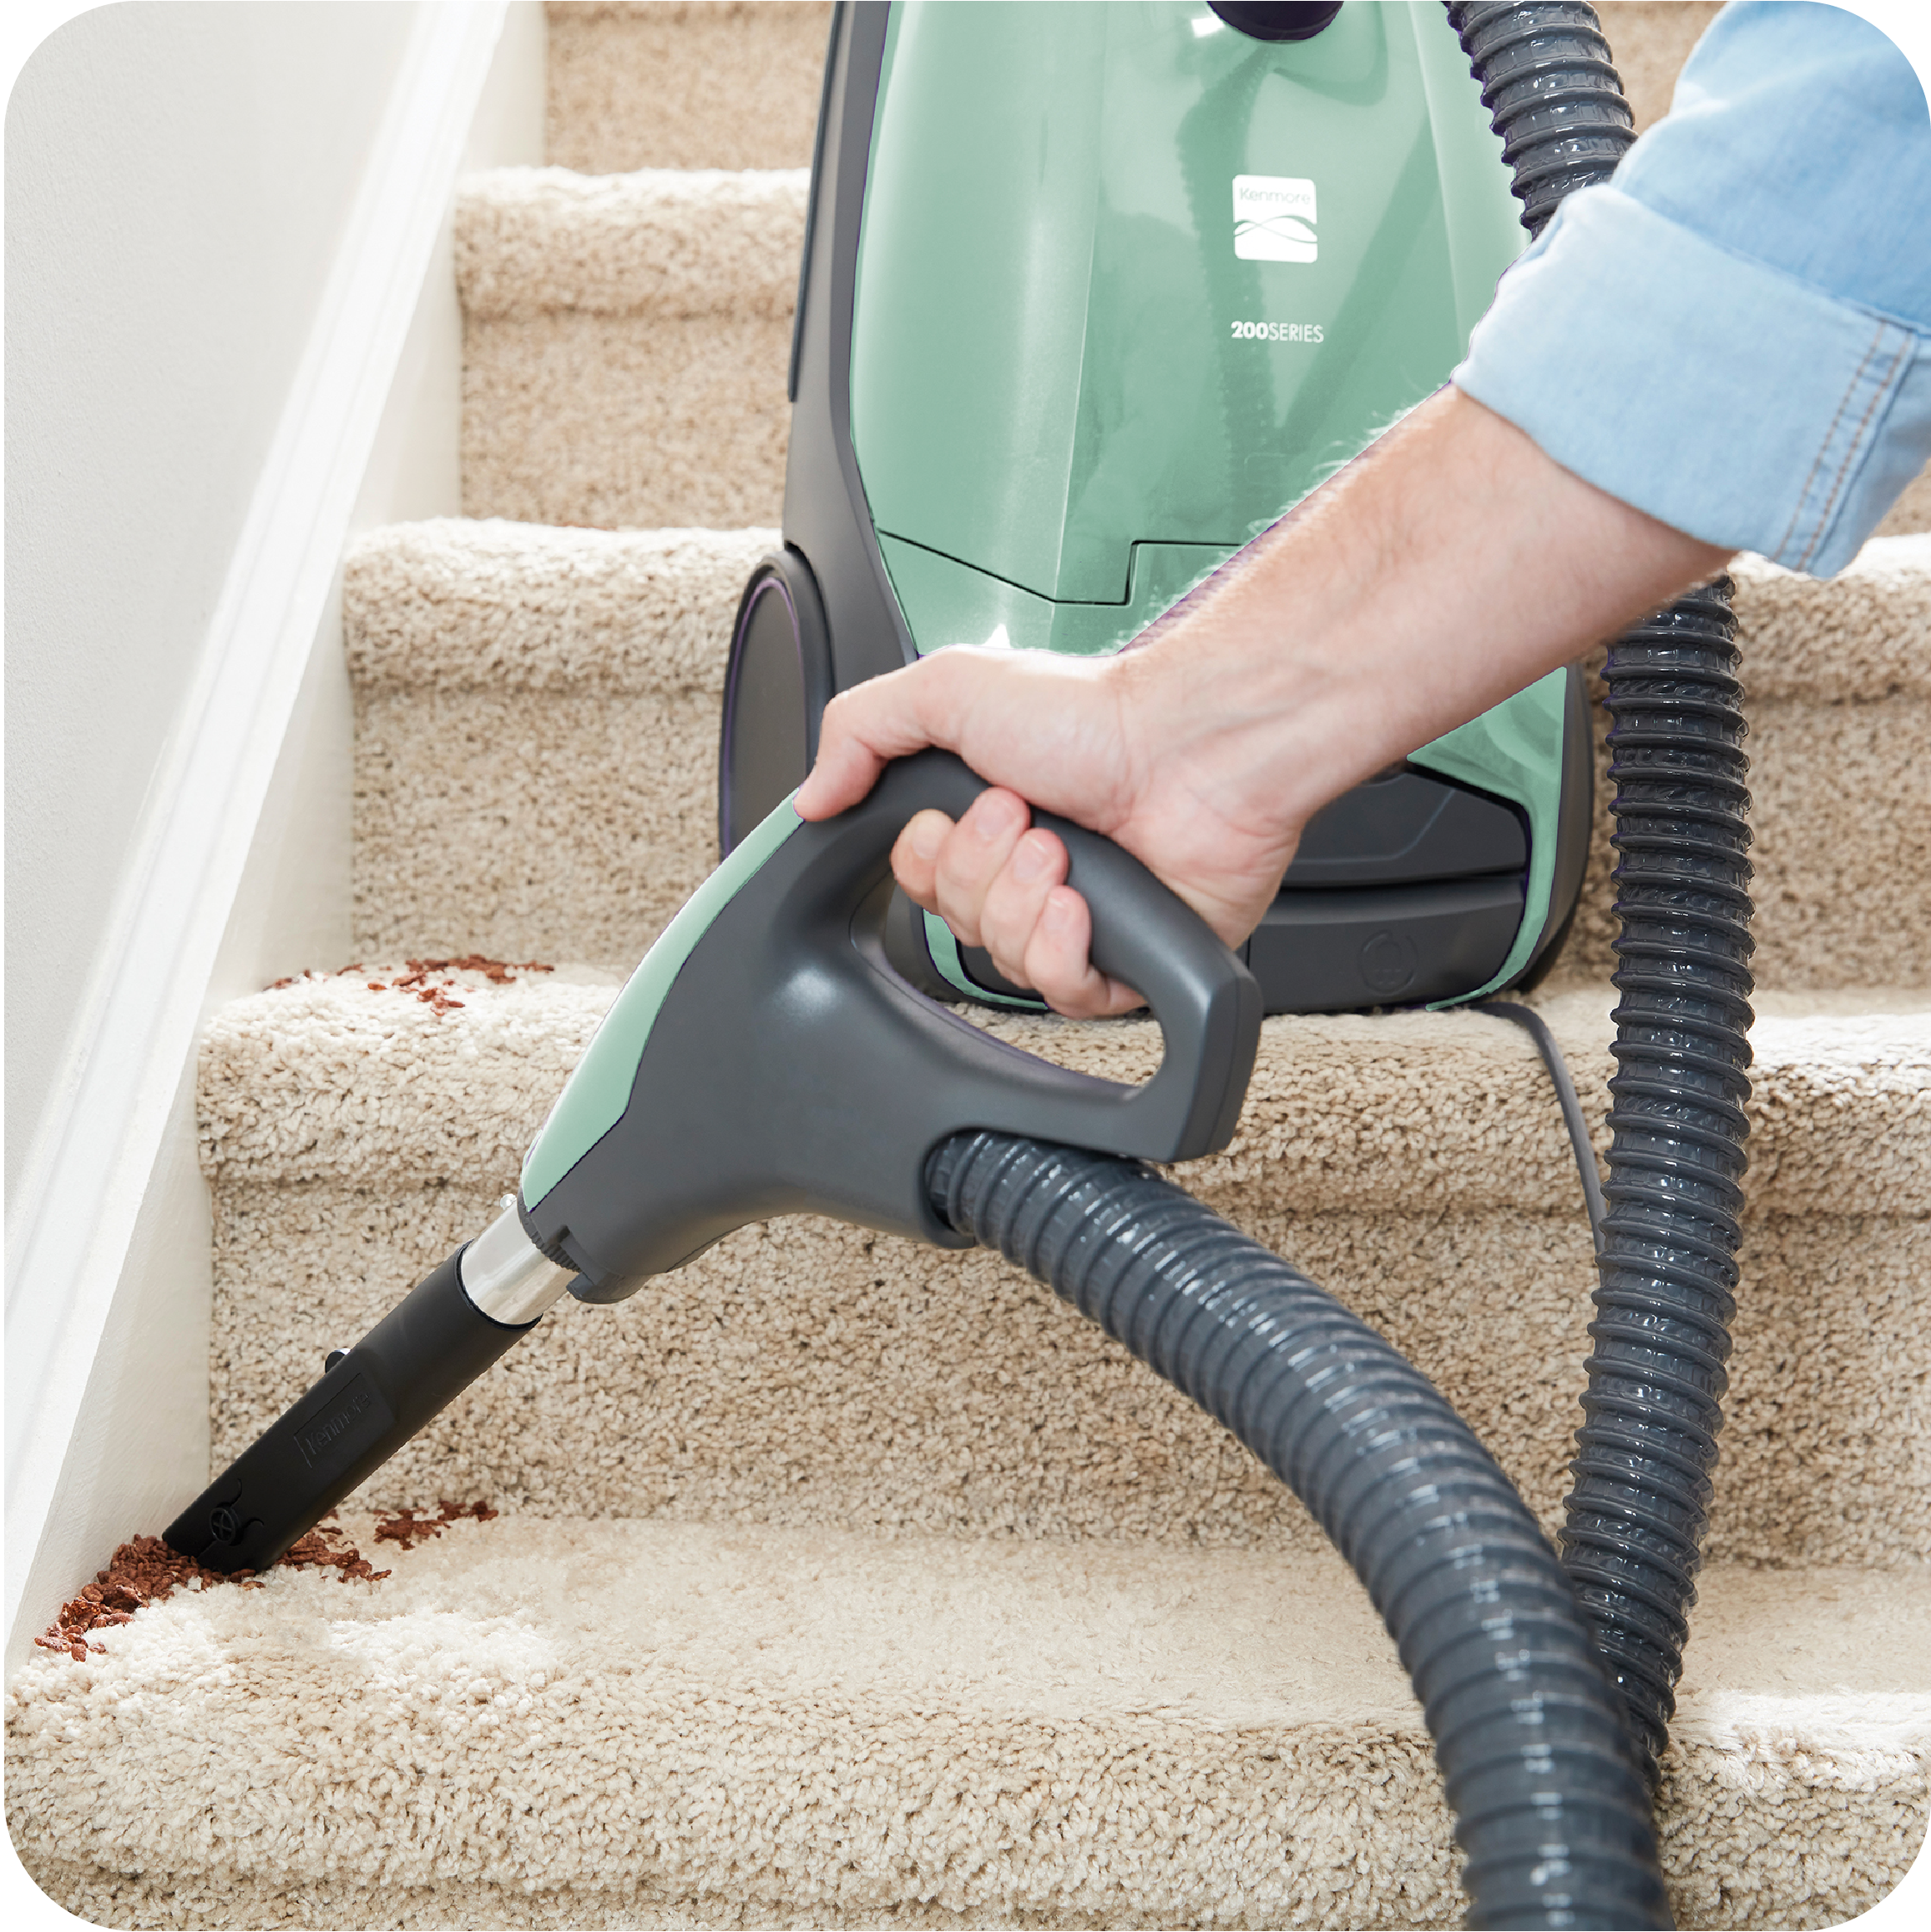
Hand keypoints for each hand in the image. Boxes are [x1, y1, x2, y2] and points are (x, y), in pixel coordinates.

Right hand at [795, 645, 1302, 1015]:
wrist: (1195, 749)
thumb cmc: (1096, 713)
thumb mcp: (947, 688)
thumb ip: (858, 730)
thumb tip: (810, 797)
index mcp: (988, 816)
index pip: (915, 882)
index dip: (923, 860)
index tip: (957, 811)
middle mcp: (1031, 869)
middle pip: (952, 923)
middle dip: (979, 871)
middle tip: (1025, 817)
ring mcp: (1079, 917)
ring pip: (1000, 962)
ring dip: (1021, 901)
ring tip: (1065, 850)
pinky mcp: (1127, 961)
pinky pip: (1061, 996)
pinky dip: (1061, 950)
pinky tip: (1082, 904)